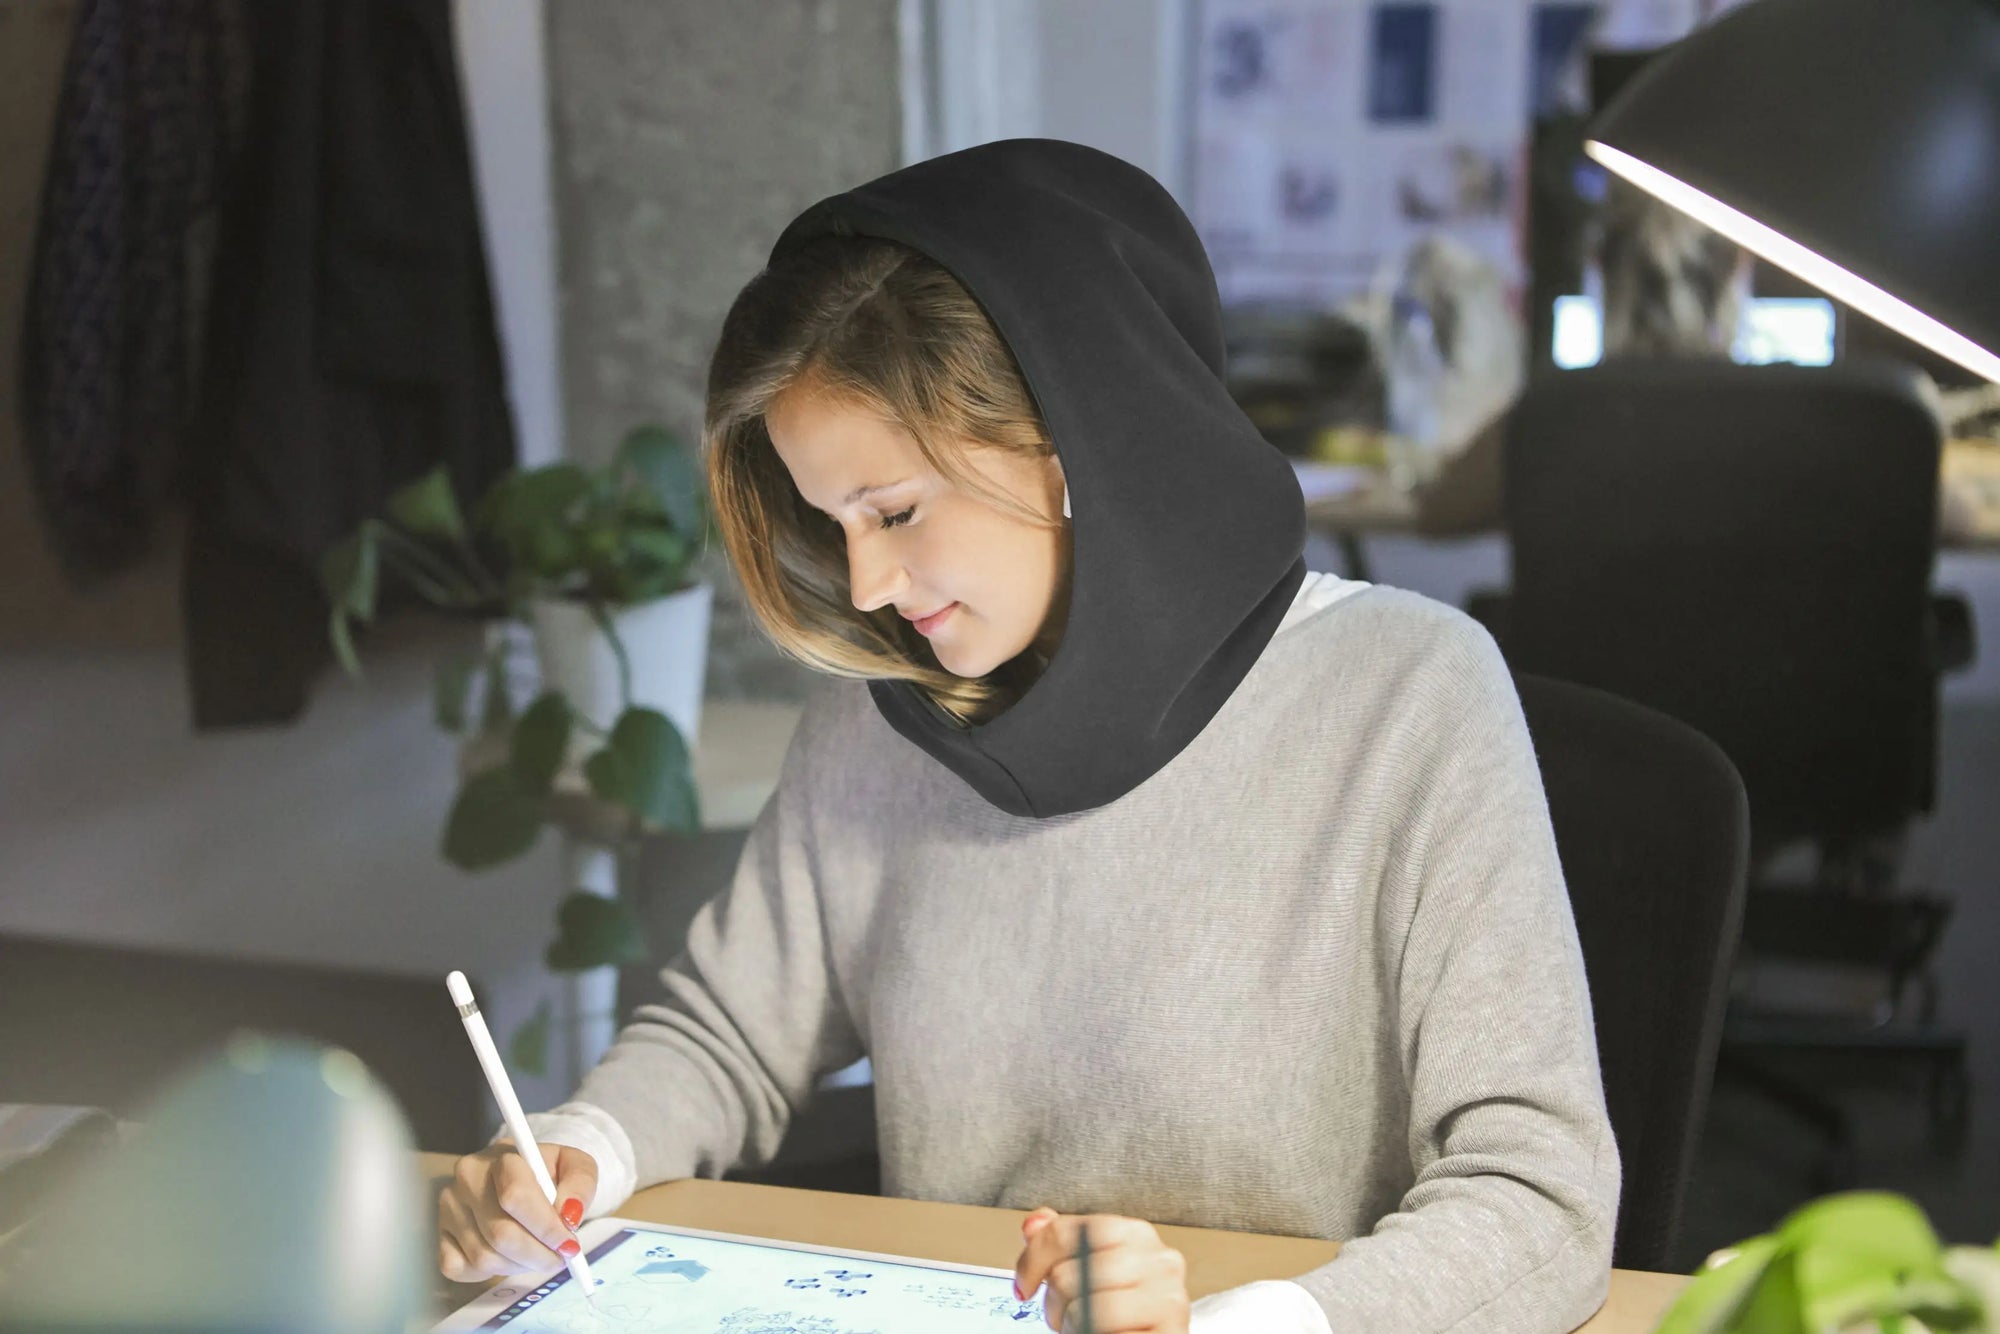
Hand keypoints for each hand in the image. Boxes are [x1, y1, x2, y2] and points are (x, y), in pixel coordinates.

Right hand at [437, 1139, 597, 1281]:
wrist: (523, 1175)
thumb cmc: (549, 1173)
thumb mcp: (575, 1166)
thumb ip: (580, 1184)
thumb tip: (569, 1216)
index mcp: (501, 1156)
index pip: (516, 1196)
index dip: (546, 1227)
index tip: (569, 1244)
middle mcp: (466, 1179)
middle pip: (501, 1233)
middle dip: (537, 1254)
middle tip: (560, 1258)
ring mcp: (449, 1208)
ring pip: (484, 1256)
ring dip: (520, 1265)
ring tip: (538, 1253)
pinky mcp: (441, 1235)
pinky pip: (462, 1269)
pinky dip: (492, 1272)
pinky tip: (511, 1257)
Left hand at [1012, 1206, 1190, 1333]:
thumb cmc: (1122, 1314)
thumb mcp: (1091, 1272)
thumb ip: (1064, 1247)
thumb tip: (1033, 1225)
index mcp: (1137, 1235)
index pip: (1072, 1231)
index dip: (1036, 1258)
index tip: (1025, 1284)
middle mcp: (1160, 1261)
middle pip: (1074, 1272)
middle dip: (1055, 1303)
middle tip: (1064, 1317)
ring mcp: (1169, 1298)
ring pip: (1089, 1308)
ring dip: (1075, 1327)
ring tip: (1086, 1329)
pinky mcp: (1170, 1330)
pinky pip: (1109, 1332)